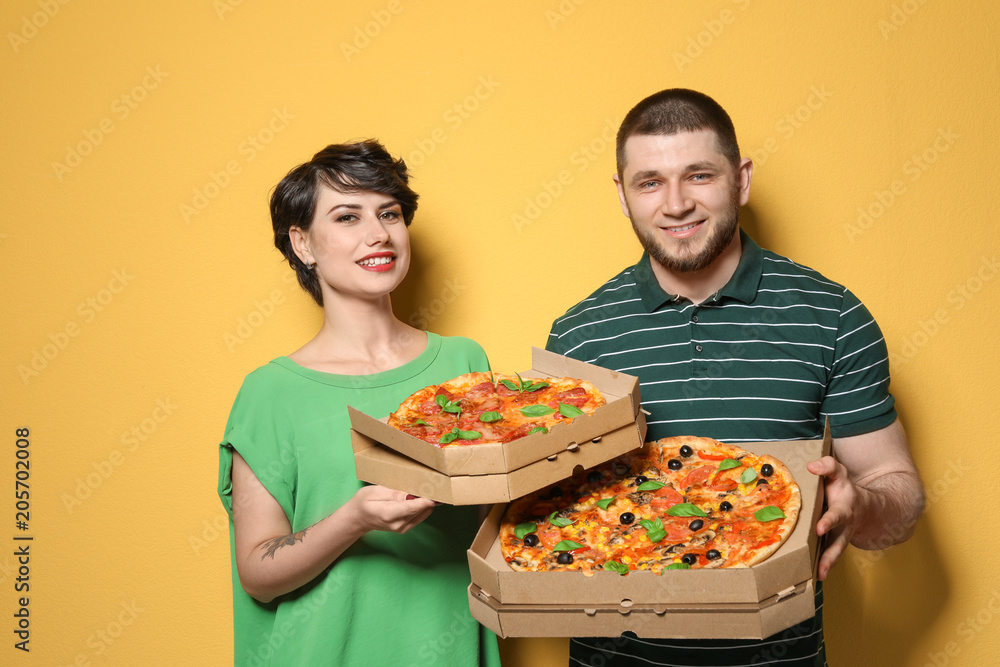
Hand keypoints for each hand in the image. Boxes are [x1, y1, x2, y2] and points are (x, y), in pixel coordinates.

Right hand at [348, 485, 435, 534]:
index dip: (426, 499)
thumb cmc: (364, 502)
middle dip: (428, 496)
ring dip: (426, 501)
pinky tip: (422, 496)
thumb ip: (393, 494)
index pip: (413, 507)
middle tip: (434, 483)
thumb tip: (410, 495)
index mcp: (389, 514)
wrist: (358, 518)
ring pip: (423, 512)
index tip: (437, 491)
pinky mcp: (407, 527)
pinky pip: (421, 515)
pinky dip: (423, 506)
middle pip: (421, 509)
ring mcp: (403, 528)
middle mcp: (398, 524)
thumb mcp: (375, 491)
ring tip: (427, 487)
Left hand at [806, 455, 860, 580]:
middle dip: (831, 554)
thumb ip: (828, 466)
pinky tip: (813, 575)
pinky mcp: (835, 544)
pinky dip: (823, 566)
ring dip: (828, 565)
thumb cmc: (844, 489)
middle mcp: (844, 527)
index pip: (836, 515)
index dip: (828, 521)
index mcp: (844, 509)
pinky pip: (830, 556)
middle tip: (821, 567)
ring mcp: (840, 538)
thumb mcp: (839, 473)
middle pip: (838, 543)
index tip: (820, 529)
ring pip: (835, 553)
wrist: (866, 508)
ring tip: (819, 576)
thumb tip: (812, 466)